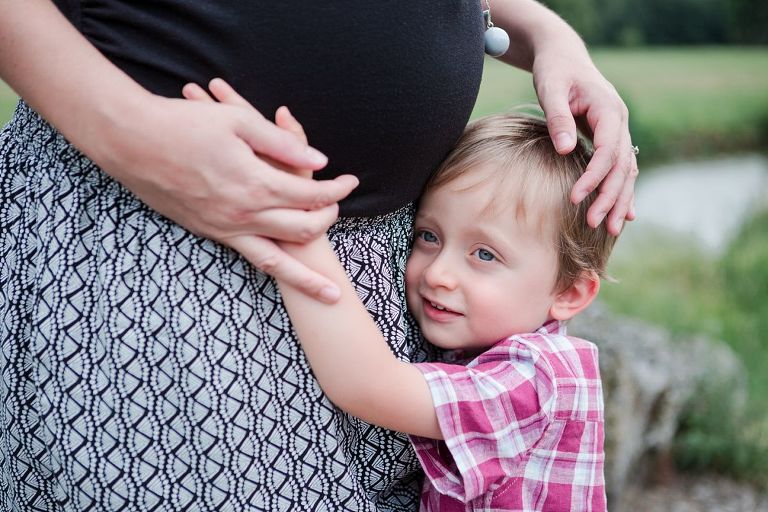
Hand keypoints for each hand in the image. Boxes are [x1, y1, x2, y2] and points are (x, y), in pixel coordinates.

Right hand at [99, 80, 357, 302]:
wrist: (131, 142)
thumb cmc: (185, 124)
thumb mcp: (238, 122)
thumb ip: (283, 145)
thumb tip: (320, 162)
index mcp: (256, 183)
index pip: (311, 194)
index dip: (337, 189)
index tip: (350, 182)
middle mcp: (244, 214)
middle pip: (303, 229)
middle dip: (328, 221)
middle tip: (339, 209)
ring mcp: (226, 229)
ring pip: (278, 262)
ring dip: (307, 278)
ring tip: (330, 294)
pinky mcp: (211, 233)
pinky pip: (250, 258)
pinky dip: (274, 269)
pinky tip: (286, 275)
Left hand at [532, 50, 637, 235]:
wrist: (564, 58)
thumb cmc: (554, 72)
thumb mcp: (550, 89)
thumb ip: (558, 118)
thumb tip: (565, 150)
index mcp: (608, 110)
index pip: (608, 151)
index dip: (594, 177)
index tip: (576, 199)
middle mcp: (620, 122)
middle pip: (621, 166)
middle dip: (610, 197)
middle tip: (595, 225)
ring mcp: (619, 131)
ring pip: (625, 171)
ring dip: (619, 200)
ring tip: (611, 230)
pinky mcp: (611, 138)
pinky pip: (621, 168)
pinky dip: (622, 191)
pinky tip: (624, 214)